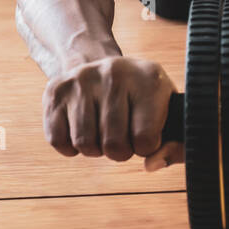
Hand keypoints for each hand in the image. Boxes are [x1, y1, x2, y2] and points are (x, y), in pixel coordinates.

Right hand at [41, 56, 181, 170]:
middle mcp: (115, 73)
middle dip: (119, 151)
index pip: (146, 139)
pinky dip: (70, 146)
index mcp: (149, 78)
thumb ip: (173, 145)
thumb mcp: (164, 110)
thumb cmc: (138, 96)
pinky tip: (81, 127)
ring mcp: (82, 80)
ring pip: (85, 144)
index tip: (144, 134)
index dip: (145, 147)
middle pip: (114, 144)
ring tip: (102, 130)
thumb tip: (152, 165)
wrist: (97, 63)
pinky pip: (58, 141)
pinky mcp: (56, 91)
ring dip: (95, 149)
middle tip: (121, 136)